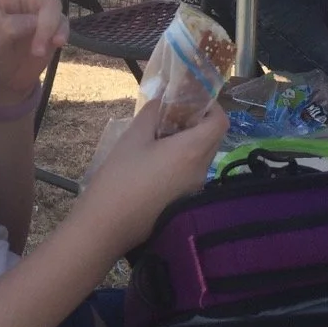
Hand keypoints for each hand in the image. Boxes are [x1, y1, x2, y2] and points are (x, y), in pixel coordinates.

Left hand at [0, 0, 96, 102]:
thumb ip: (14, 26)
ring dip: (47, 27)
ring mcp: (40, 6)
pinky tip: (49, 48)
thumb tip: (40, 22)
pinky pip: (62, 25)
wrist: (2, 81)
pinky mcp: (54, 25)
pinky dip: (56, 36)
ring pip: (53, 6)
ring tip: (38, 48)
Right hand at [75, 98, 228, 256]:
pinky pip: (191, 172)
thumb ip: (151, 114)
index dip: (211, 106)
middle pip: (212, 139)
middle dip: (196, 123)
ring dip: (187, 142)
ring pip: (201, 157)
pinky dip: (181, 160)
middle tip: (169, 116)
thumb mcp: (132, 137)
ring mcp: (194, 189)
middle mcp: (200, 171)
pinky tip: (154, 161)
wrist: (107, 226)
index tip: (189, 100)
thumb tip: (161, 102)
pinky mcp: (185, 203)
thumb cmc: (119, 178)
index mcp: (192, 151)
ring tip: (157, 138)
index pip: (220, 122)